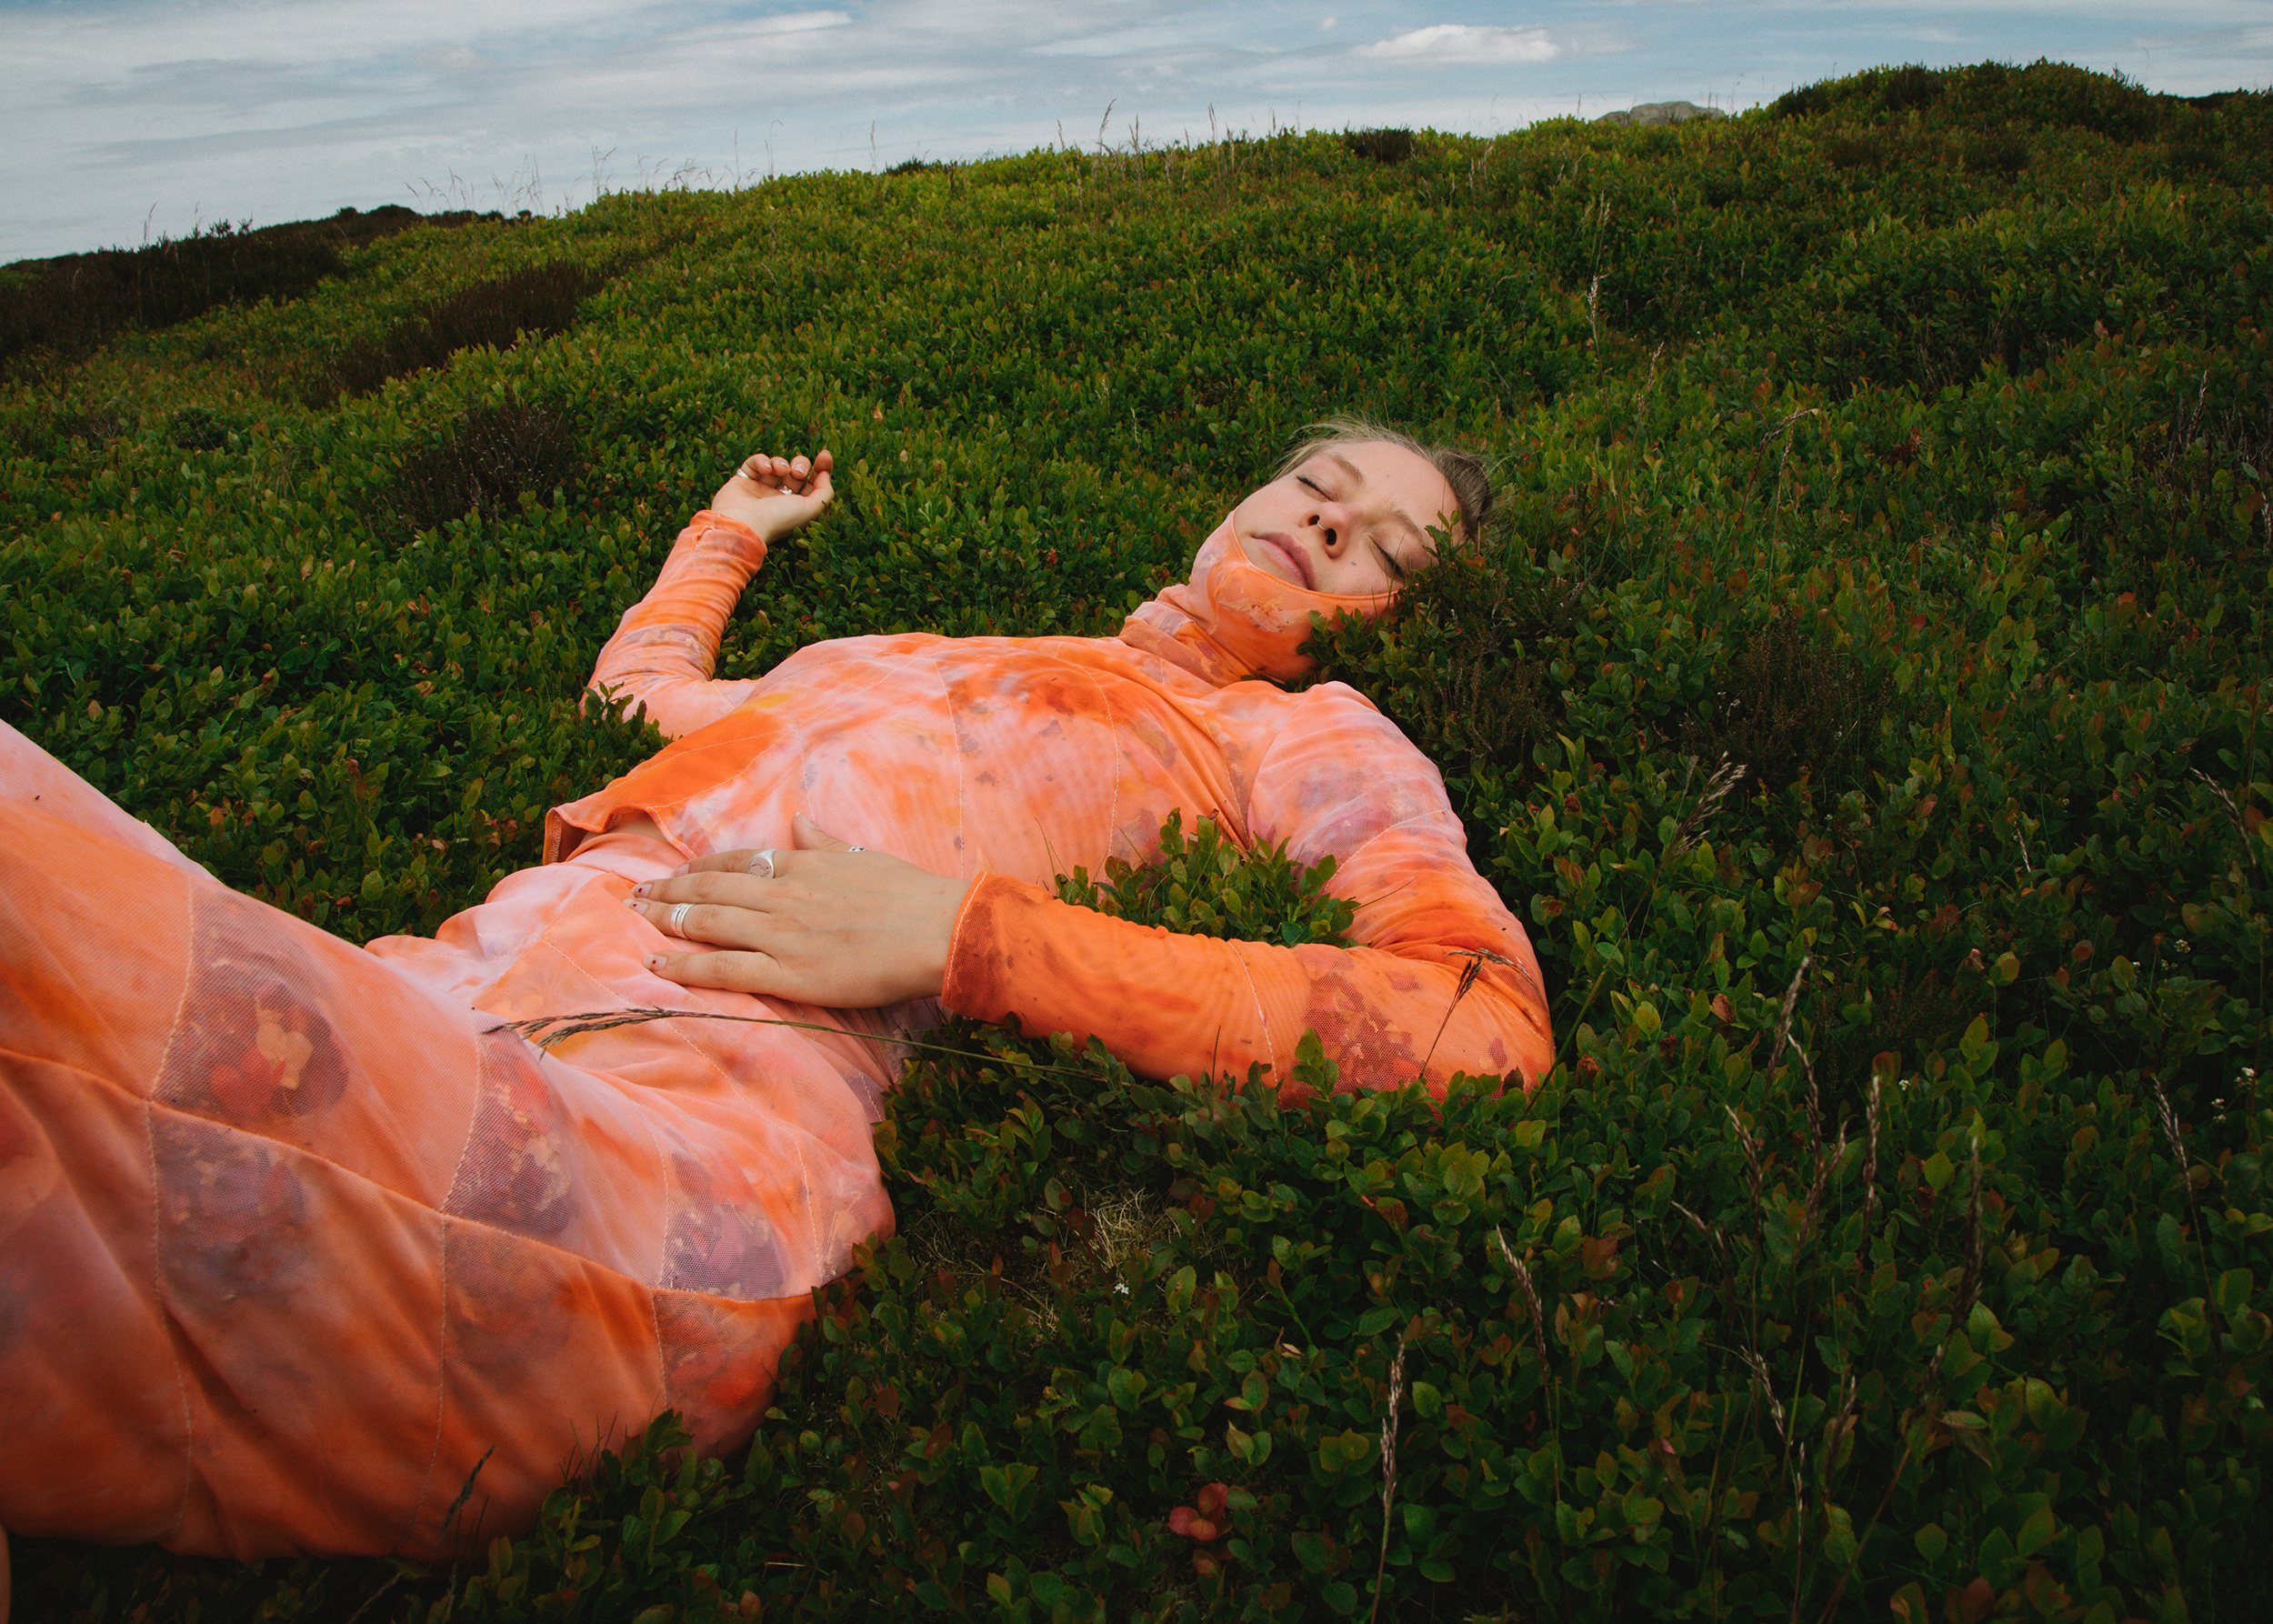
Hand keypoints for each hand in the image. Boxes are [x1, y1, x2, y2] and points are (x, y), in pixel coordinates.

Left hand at [625, 813, 972, 1007]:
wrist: (939, 931)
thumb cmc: (912, 895)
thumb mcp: (864, 858)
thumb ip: (825, 842)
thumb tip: (799, 820)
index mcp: (804, 865)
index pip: (739, 861)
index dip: (701, 867)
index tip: (676, 872)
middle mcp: (784, 894)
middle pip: (711, 887)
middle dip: (669, 889)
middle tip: (634, 893)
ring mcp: (782, 934)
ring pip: (708, 921)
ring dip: (666, 918)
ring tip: (635, 918)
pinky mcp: (788, 973)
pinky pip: (723, 967)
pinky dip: (684, 964)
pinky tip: (655, 963)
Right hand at [707, 448, 833, 543]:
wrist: (744, 524)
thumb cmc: (779, 519)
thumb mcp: (811, 509)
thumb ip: (825, 492)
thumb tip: (826, 473)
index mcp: (796, 507)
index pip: (812, 483)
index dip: (821, 468)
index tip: (825, 455)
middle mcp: (779, 499)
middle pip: (796, 471)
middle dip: (801, 465)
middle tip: (797, 473)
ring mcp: (760, 489)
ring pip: (777, 464)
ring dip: (781, 462)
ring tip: (781, 471)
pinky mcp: (743, 481)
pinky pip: (754, 462)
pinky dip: (761, 461)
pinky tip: (765, 470)